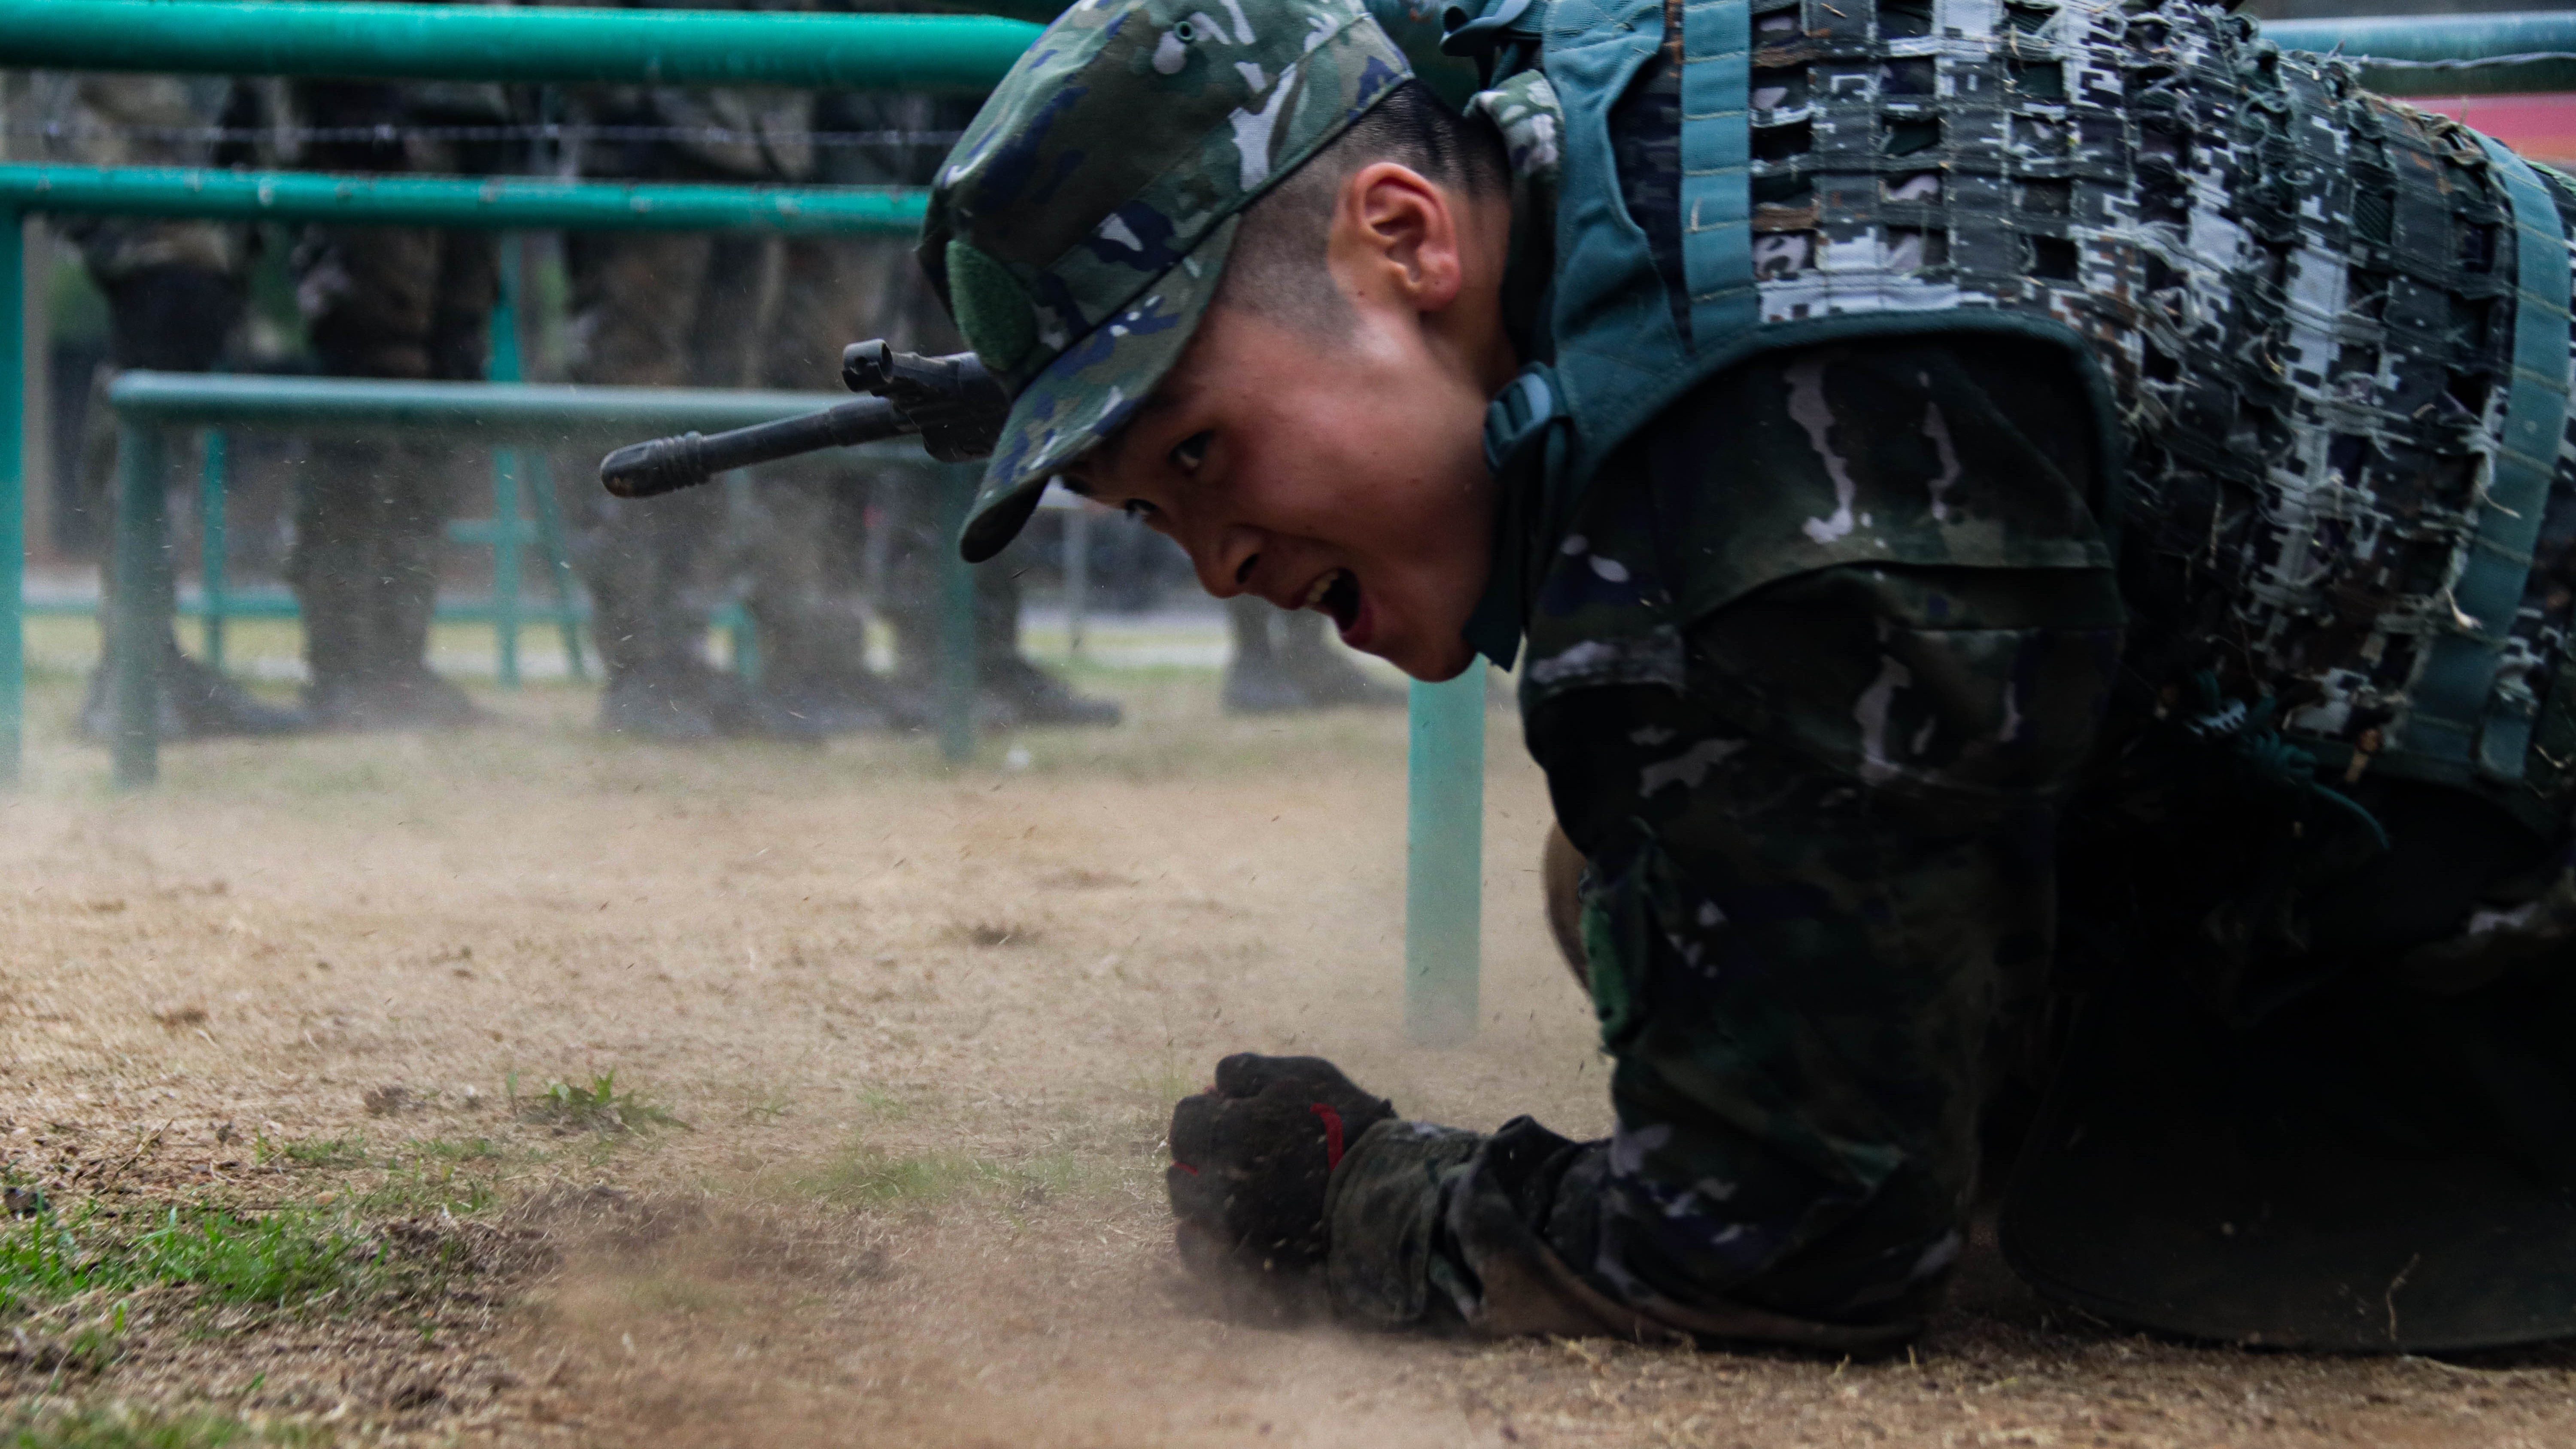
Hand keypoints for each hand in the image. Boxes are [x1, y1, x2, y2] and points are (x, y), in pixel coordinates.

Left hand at [1167, 1054, 1395, 1277]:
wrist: (1391, 1202)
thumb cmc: (1353, 1130)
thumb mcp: (1307, 1077)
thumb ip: (1251, 1072)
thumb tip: (1212, 1084)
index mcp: (1230, 1132)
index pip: (1187, 1117)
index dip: (1211, 1113)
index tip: (1233, 1116)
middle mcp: (1219, 1184)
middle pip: (1182, 1164)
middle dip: (1204, 1154)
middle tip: (1240, 1154)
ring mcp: (1228, 1232)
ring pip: (1185, 1206)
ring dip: (1201, 1194)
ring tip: (1238, 1191)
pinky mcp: (1240, 1269)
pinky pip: (1195, 1255)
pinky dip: (1199, 1240)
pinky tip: (1222, 1229)